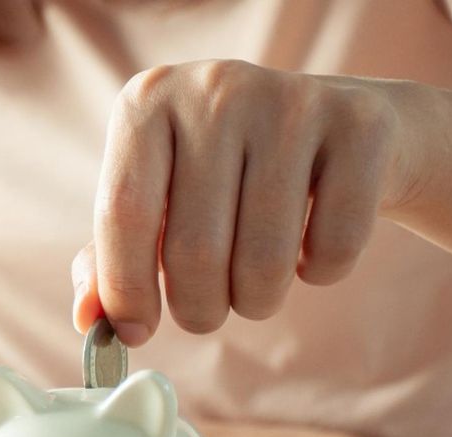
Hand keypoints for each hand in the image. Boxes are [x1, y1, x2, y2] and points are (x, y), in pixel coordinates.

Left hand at [72, 60, 422, 343]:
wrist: (342, 130)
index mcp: (147, 102)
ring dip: (256, 300)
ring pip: (265, 260)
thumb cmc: (226, 178)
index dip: (125, 290)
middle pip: (193, 249)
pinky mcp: (361, 125)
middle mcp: (214, 88)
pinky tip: (310, 244)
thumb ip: (110, 261)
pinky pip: (332, 248)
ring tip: (255, 282)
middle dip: (198, 308)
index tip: (134, 332)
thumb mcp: (158, 206)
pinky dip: (320, 274)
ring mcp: (291, 101)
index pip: (123, 214)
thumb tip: (90, 320)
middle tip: (206, 311)